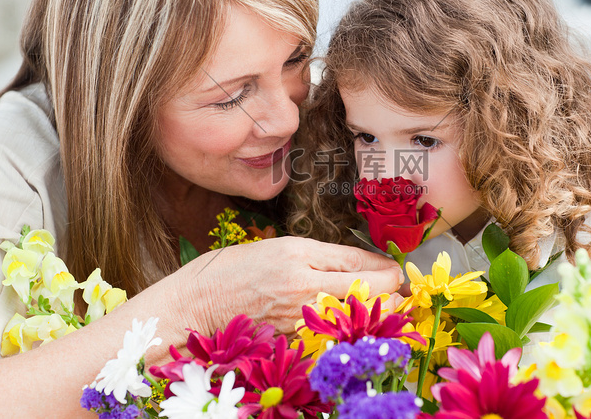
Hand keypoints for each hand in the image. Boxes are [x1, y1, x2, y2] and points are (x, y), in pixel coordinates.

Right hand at [173, 236, 403, 335]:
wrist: (194, 305)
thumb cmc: (233, 269)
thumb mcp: (281, 246)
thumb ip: (325, 255)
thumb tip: (366, 263)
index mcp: (302, 257)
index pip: (366, 266)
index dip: (390, 269)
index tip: (396, 270)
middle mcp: (305, 289)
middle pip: (373, 294)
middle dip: (390, 292)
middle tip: (392, 288)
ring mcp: (301, 320)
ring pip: (358, 318)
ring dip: (371, 313)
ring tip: (369, 304)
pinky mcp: (293, 343)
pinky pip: (333, 336)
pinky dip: (345, 330)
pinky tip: (341, 324)